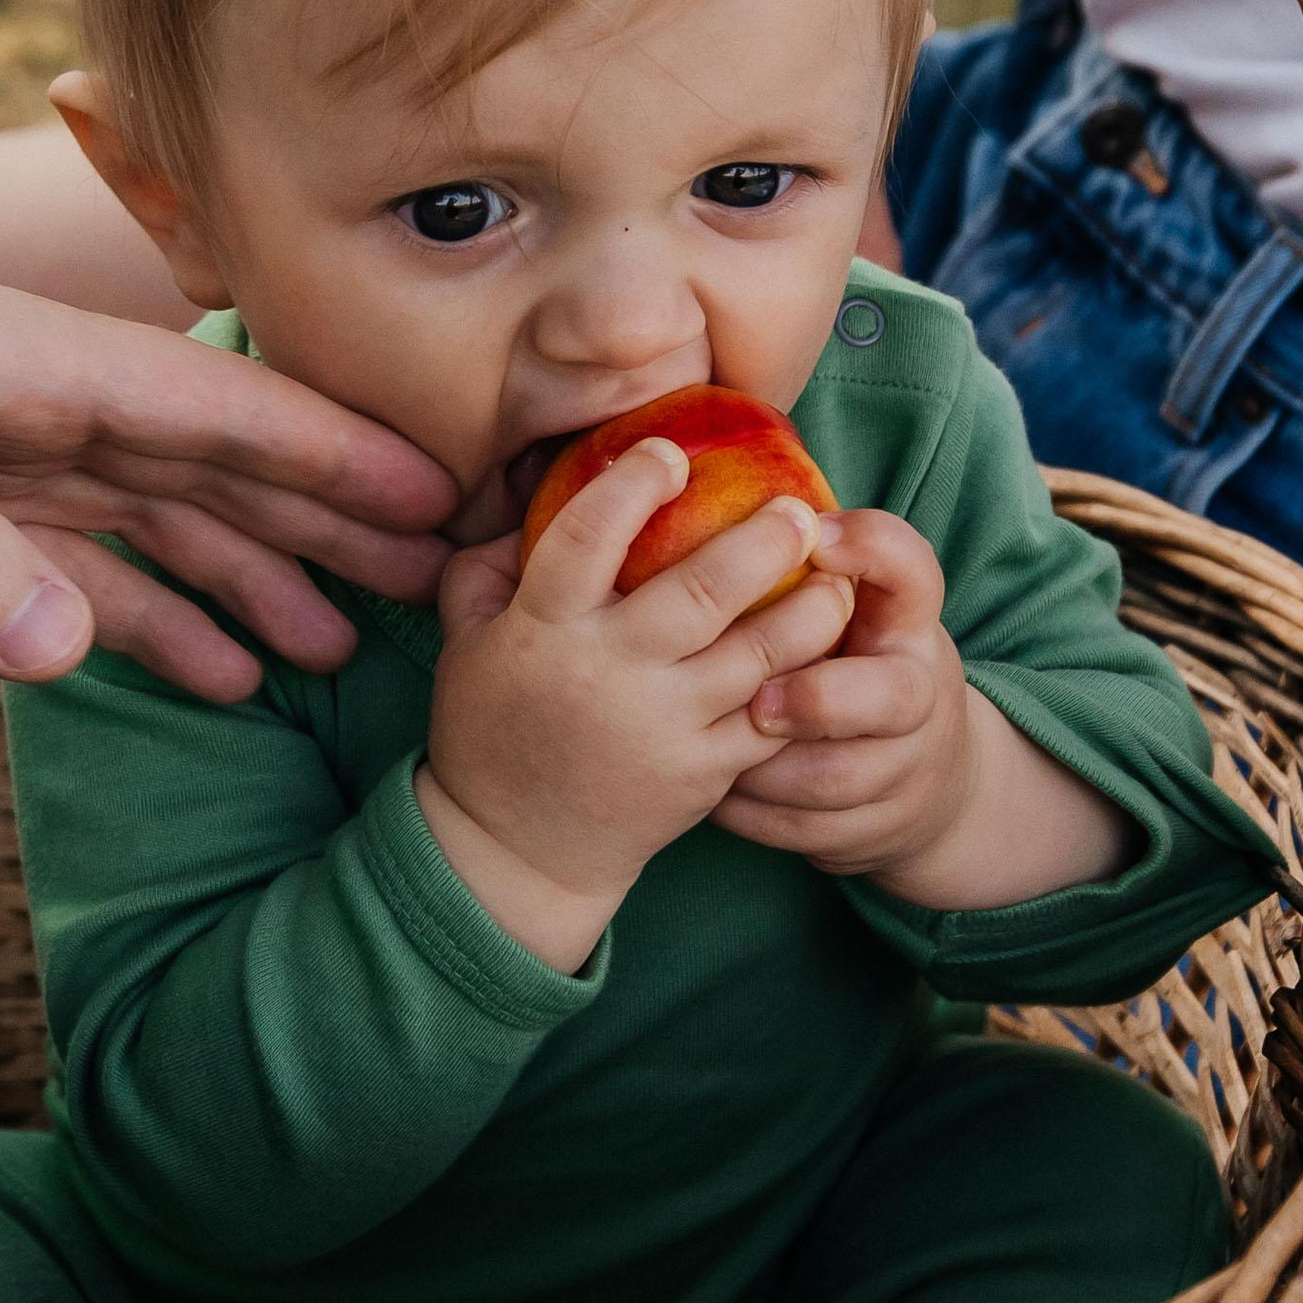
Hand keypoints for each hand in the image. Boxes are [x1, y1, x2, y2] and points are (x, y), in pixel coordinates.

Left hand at [0, 172, 456, 702]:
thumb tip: (74, 652)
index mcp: (16, 357)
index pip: (212, 410)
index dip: (334, 455)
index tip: (451, 500)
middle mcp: (17, 396)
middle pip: (207, 465)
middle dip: (326, 525)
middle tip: (452, 591)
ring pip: (147, 519)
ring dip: (244, 579)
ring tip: (345, 654)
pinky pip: (62, 563)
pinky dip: (136, 613)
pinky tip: (200, 671)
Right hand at [416, 436, 852, 969]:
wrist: (519, 849)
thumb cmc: (490, 729)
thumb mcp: (467, 641)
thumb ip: (488, 567)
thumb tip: (536, 499)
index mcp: (543, 629)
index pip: (586, 539)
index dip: (631, 487)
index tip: (670, 453)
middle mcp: (609, 672)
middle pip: (700, 592)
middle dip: (761, 542)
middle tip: (798, 509)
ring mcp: (663, 726)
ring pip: (757, 656)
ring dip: (808, 610)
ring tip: (835, 576)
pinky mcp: (703, 773)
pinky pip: (768, 717)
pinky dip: (805, 679)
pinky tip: (825, 646)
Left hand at [715, 509, 973, 881]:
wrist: (920, 780)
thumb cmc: (849, 661)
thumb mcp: (848, 604)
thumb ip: (798, 559)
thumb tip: (689, 490)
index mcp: (908, 622)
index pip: (910, 568)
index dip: (866, 547)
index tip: (811, 537)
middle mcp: (920, 693)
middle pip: (890, 696)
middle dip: (815, 700)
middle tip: (752, 700)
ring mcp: (903, 770)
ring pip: (833, 780)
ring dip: (760, 767)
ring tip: (698, 744)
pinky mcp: (874, 832)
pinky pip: (802, 832)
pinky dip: (748, 813)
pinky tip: (702, 788)